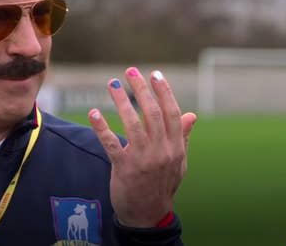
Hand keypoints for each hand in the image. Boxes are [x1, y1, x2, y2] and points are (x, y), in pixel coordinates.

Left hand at [88, 67, 195, 227]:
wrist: (148, 214)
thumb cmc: (163, 184)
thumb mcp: (179, 162)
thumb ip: (183, 137)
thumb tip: (192, 115)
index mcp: (176, 146)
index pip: (171, 113)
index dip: (164, 92)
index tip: (155, 74)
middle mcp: (161, 150)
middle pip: (151, 113)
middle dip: (141, 89)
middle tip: (131, 71)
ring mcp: (143, 159)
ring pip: (132, 123)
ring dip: (121, 101)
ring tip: (112, 84)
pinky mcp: (124, 168)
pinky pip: (111, 143)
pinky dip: (101, 127)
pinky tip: (93, 112)